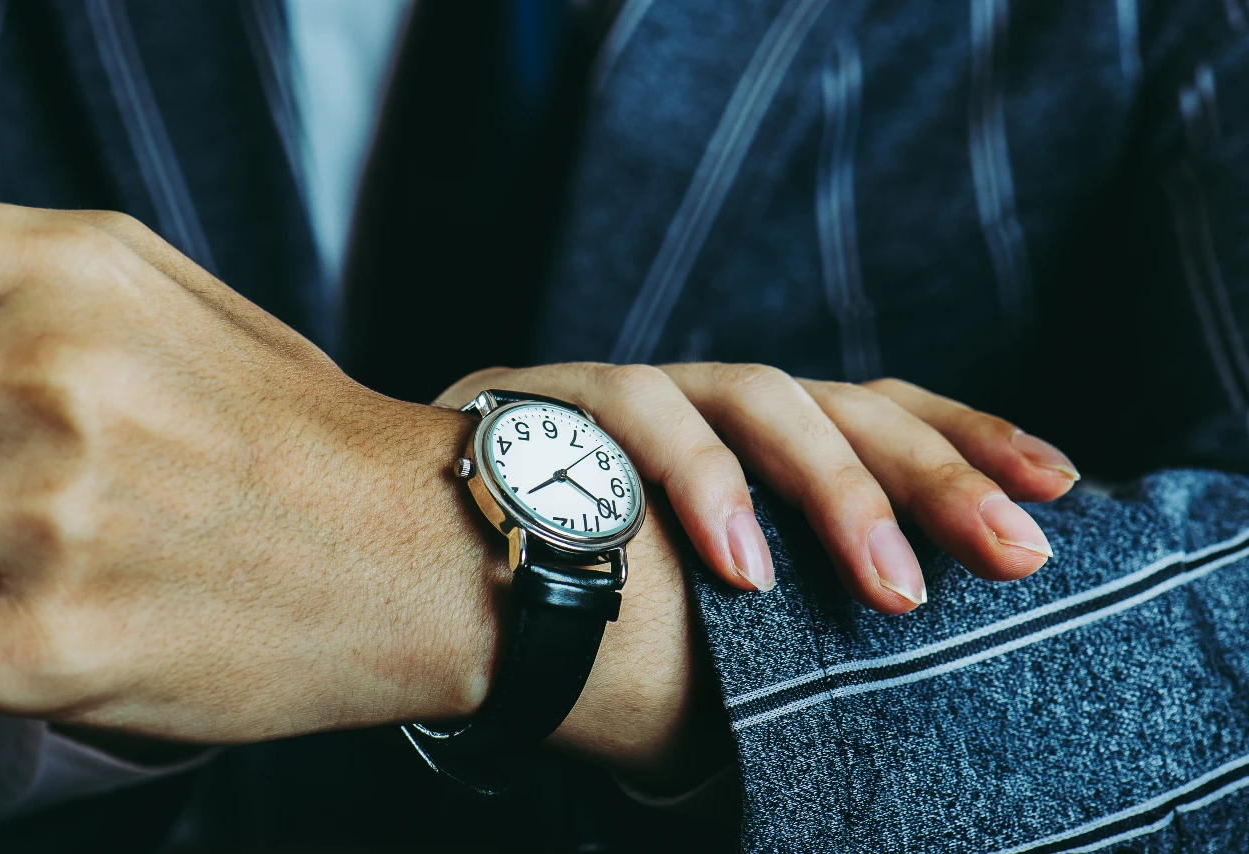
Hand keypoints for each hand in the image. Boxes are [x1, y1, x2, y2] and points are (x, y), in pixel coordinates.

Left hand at [0, 203, 720, 788]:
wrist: (433, 559)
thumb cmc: (308, 440)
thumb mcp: (173, 298)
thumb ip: (24, 284)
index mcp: (74, 274)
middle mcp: (52, 378)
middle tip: (29, 488)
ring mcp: (48, 515)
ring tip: (69, 555)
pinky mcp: (48, 647)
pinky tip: (44, 622)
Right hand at [439, 363, 1078, 613]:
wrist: (409, 557)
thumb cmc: (567, 596)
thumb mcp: (701, 616)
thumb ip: (785, 617)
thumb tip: (890, 677)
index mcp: (748, 439)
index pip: (876, 410)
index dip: (967, 439)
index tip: (1056, 488)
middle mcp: (699, 400)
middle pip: (840, 401)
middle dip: (931, 473)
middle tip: (1010, 553)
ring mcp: (626, 391)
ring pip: (754, 395)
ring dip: (830, 488)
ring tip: (887, 588)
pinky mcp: (551, 395)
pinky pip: (635, 417)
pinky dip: (699, 484)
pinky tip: (739, 564)